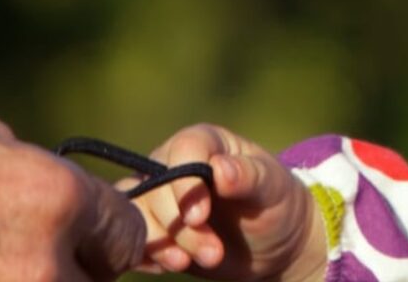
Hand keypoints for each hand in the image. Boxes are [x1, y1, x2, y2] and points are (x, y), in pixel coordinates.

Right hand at [129, 124, 325, 281]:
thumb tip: (221, 169)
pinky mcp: (152, 227)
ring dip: (161, 244)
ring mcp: (159, 196)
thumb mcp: (274, 188)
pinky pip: (130, 237)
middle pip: (155, 188)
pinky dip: (145, 255)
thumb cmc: (277, 204)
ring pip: (136, 214)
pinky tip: (169, 265)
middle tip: (213, 254)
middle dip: (180, 227)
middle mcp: (173, 164)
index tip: (200, 217)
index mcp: (205, 142)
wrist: (274, 244)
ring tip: (187, 263)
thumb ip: (249, 175)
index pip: (183, 150)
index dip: (185, 184)